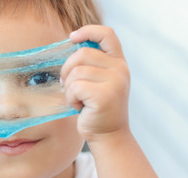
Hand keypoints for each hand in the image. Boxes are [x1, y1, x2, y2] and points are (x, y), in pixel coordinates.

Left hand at [61, 25, 130, 141]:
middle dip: (67, 70)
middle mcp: (120, 69)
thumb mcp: (100, 82)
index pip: (107, 35)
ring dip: (69, 88)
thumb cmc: (98, 109)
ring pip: (76, 72)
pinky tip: (79, 107)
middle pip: (82, 54)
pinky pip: (74, 87)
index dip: (88, 31)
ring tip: (78, 100)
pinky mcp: (104, 95)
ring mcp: (114, 82)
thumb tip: (71, 48)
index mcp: (118, 63)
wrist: (108, 135)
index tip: (72, 37)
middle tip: (68, 85)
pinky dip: (70, 98)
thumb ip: (92, 65)